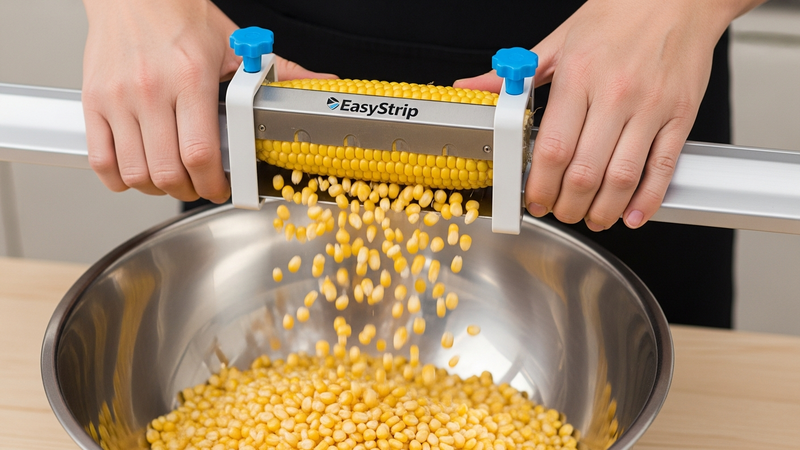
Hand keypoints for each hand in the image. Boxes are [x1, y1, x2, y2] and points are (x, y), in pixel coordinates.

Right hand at [82, 0, 335, 202]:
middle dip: (190, 190)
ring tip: (172, 179)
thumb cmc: (179, 18)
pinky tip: (138, 171)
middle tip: (200, 185)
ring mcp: (118, 99)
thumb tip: (322, 85)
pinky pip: (102, 161)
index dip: (215, 184)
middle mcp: (151, 90)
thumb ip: (280, 71)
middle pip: (168, 171)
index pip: (201, 153)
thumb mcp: (234, 44)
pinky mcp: (93, 103)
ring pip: (136, 173)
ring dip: (157, 189)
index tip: (223, 188)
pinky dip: (121, 179)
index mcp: (191, 78)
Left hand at [456, 0, 760, 229]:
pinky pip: (663, 168)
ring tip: (592, 218)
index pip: (552, 149)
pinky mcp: (681, 115)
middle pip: (584, 172)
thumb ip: (515, 74)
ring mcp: (651, 107)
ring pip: (622, 178)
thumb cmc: (620, 14)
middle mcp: (615, 94)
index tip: (533, 199)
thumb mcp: (559, 40)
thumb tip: (472, 87)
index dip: (539, 186)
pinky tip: (631, 214)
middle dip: (567, 205)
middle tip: (560, 212)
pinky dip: (647, 200)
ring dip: (602, 211)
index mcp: (578, 76)